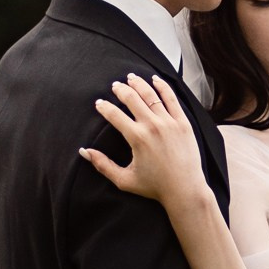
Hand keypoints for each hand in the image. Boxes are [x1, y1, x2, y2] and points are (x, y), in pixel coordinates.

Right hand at [81, 74, 212, 209]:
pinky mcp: (183, 123)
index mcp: (137, 138)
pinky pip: (172, 99)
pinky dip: (162, 86)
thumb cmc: (154, 187)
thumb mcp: (124, 180)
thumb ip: (102, 164)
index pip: (115, 115)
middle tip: (115, 86)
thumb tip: (84, 151)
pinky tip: (155, 79)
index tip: (99, 103)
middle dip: (120, 90)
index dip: (104, 107)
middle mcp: (153, 126)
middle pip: (132, 99)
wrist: (185, 190)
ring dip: (139, 84)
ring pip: (151, 95)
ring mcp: (170, 122)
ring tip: (131, 78)